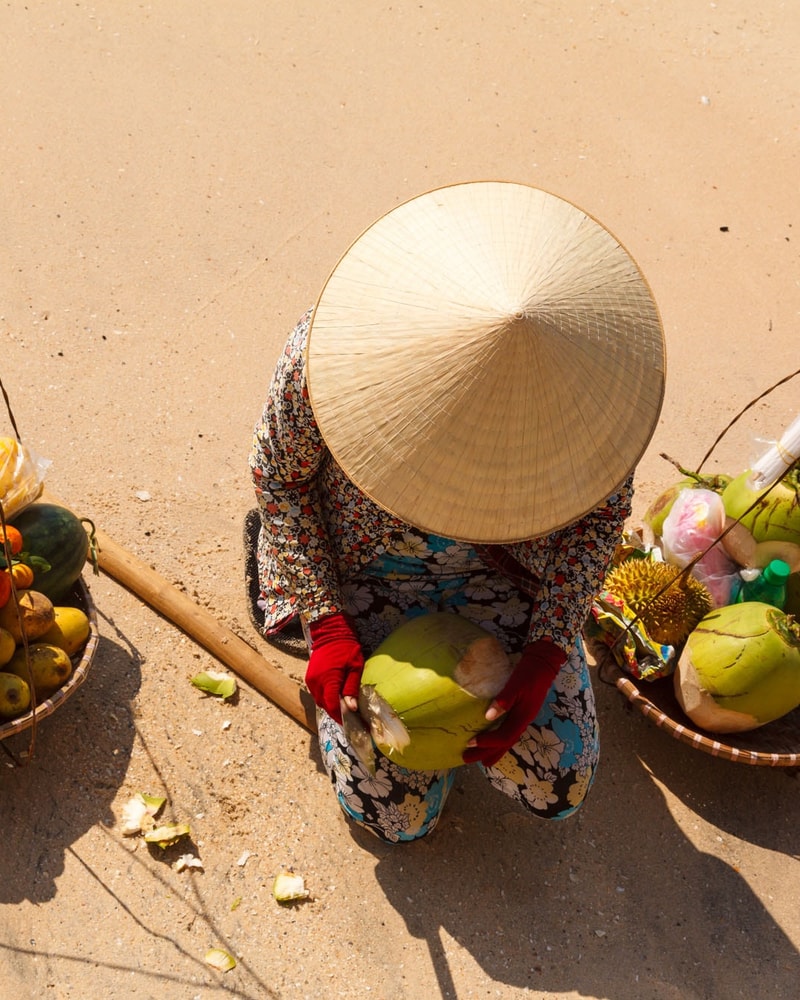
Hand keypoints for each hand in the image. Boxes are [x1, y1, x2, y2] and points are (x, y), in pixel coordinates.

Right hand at [306, 612, 364, 722]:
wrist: (330, 631)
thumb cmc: (347, 647)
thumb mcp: (355, 667)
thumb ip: (351, 688)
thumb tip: (352, 708)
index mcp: (328, 679)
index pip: (332, 706)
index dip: (341, 717)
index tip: (352, 724)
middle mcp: (316, 682)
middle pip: (325, 706)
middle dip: (337, 713)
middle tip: (351, 718)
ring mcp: (311, 680)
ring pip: (320, 701)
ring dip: (331, 706)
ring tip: (344, 709)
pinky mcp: (309, 677)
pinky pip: (317, 694)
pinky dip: (326, 698)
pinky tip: (336, 698)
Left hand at [462, 639, 565, 766]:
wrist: (544, 664)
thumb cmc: (529, 672)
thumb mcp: (516, 684)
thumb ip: (504, 700)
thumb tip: (488, 716)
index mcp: (523, 716)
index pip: (504, 736)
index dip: (487, 742)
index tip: (470, 743)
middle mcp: (524, 721)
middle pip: (504, 743)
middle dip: (487, 753)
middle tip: (467, 759)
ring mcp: (523, 718)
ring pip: (507, 740)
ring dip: (493, 750)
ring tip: (481, 760)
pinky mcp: (521, 713)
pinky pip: (509, 732)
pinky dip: (499, 741)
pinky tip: (493, 741)